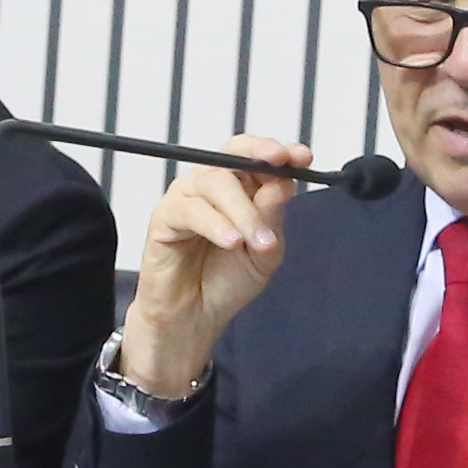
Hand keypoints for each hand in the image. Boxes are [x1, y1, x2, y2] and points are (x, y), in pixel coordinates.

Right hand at [115, 135, 314, 395]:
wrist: (196, 316)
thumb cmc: (228, 281)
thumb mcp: (264, 252)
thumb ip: (272, 218)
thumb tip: (282, 184)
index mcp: (239, 187)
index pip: (255, 155)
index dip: (277, 150)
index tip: (302, 157)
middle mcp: (210, 185)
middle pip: (233, 157)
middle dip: (260, 161)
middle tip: (281, 176)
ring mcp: (186, 198)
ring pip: (215, 182)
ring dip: (243, 211)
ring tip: (258, 243)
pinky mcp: (164, 217)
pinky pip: (191, 210)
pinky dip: (215, 224)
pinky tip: (231, 243)